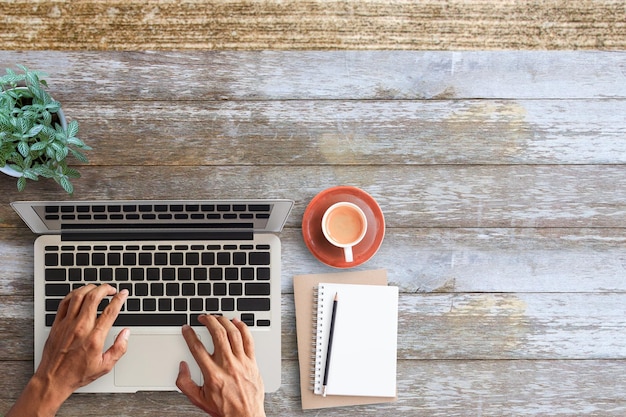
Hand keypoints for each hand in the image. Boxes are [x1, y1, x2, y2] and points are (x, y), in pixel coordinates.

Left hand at [7, 284, 128, 416]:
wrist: (52, 380)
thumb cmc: (77, 374)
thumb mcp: (105, 366)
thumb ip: (119, 348)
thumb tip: (126, 333)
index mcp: (94, 338)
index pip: (110, 311)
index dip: (119, 299)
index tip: (123, 294)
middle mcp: (80, 328)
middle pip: (93, 298)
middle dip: (105, 289)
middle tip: (111, 289)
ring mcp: (67, 325)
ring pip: (78, 296)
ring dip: (90, 288)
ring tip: (97, 289)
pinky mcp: (57, 325)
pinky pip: (65, 302)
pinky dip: (74, 294)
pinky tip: (80, 294)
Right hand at [176, 315, 265, 416]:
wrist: (246, 416)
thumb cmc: (225, 409)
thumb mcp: (198, 399)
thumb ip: (185, 383)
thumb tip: (182, 366)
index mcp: (212, 374)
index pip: (197, 347)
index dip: (189, 335)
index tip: (186, 329)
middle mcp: (227, 365)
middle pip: (218, 334)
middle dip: (208, 321)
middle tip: (203, 317)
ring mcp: (241, 362)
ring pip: (233, 333)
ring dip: (224, 321)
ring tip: (217, 317)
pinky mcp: (252, 362)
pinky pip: (249, 340)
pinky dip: (243, 328)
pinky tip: (236, 322)